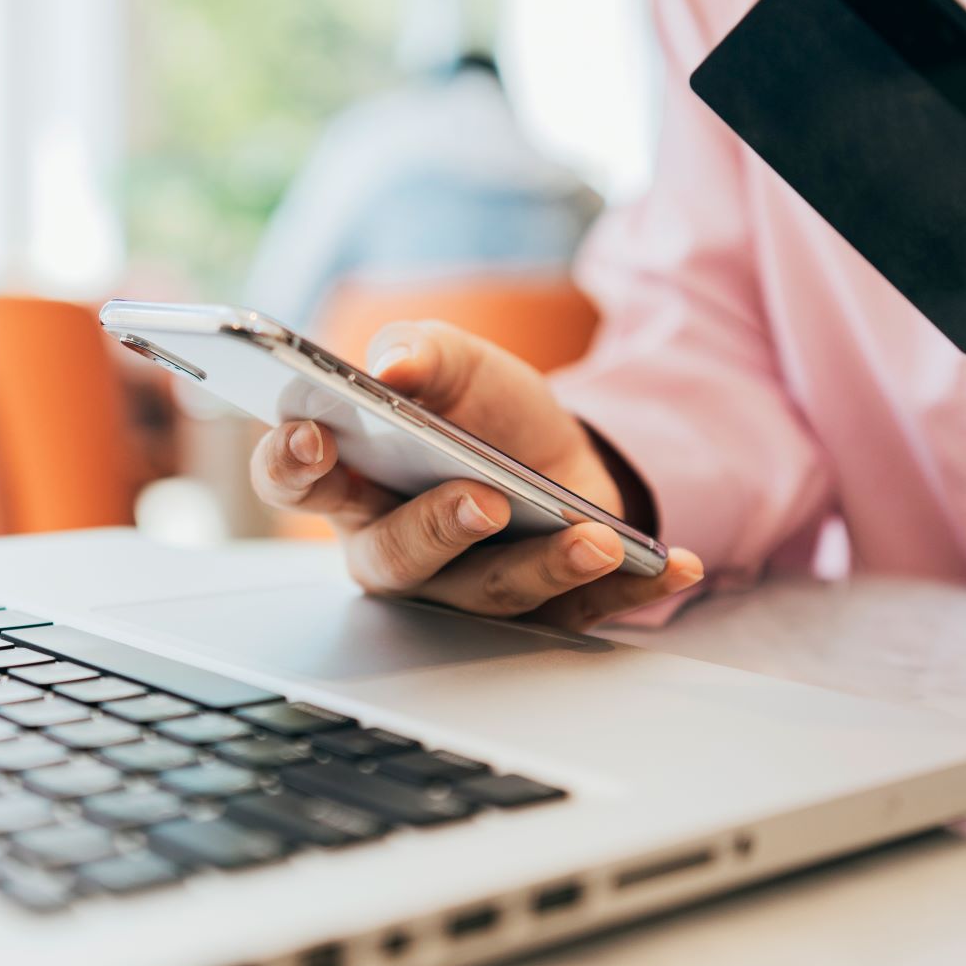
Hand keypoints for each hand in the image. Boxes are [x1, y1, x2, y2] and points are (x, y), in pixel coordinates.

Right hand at [249, 321, 702, 630]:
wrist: (563, 448)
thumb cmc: (482, 411)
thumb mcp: (456, 362)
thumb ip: (420, 353)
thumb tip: (393, 365)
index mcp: (352, 485)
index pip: (297, 482)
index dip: (290, 465)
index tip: (313, 438)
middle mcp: (398, 549)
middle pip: (396, 559)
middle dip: (437, 530)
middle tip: (481, 499)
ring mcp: (468, 589)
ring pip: (491, 596)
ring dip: (544, 567)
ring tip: (592, 536)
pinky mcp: (544, 609)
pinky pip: (585, 611)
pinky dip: (632, 589)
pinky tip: (675, 562)